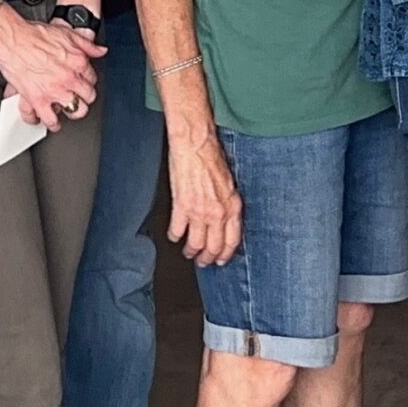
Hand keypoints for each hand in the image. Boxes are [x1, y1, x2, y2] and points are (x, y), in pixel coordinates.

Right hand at [0, 14, 101, 126]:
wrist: (11, 38)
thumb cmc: (33, 34)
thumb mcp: (66, 33)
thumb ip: (86, 44)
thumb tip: (100, 50)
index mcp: (78, 62)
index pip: (92, 78)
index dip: (87, 80)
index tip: (82, 81)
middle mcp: (69, 78)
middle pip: (88, 96)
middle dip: (84, 97)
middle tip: (78, 96)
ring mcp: (54, 90)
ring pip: (75, 110)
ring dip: (72, 111)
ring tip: (68, 110)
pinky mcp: (38, 99)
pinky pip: (50, 119)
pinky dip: (51, 123)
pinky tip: (51, 121)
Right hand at [164, 129, 242, 266]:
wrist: (196, 145)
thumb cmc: (212, 158)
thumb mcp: (230, 184)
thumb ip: (228, 204)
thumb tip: (226, 220)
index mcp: (232, 206)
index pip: (232, 240)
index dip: (225, 254)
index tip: (220, 260)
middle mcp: (218, 212)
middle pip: (213, 246)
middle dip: (207, 258)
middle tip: (202, 261)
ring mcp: (199, 212)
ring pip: (195, 243)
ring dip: (190, 251)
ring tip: (188, 252)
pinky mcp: (181, 207)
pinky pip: (177, 230)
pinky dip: (174, 235)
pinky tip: (174, 235)